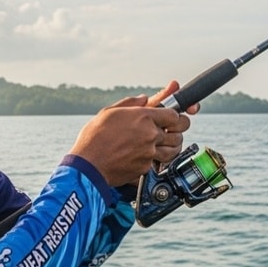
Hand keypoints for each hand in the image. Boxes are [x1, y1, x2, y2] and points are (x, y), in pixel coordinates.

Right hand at [69, 81, 191, 186]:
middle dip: (177, 130)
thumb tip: (143, 99)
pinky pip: (159, 162)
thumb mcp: (109, 112)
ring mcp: (150, 152)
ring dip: (172, 145)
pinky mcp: (146, 167)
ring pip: (174, 149)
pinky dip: (155, 159)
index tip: (170, 117)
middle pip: (179, 131)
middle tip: (172, 130)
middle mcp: (150, 134)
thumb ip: (130, 104)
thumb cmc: (94, 138)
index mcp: (143, 117)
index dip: (174, 115)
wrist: (89, 165)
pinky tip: (146, 155)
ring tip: (164, 144)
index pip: (174, 114)